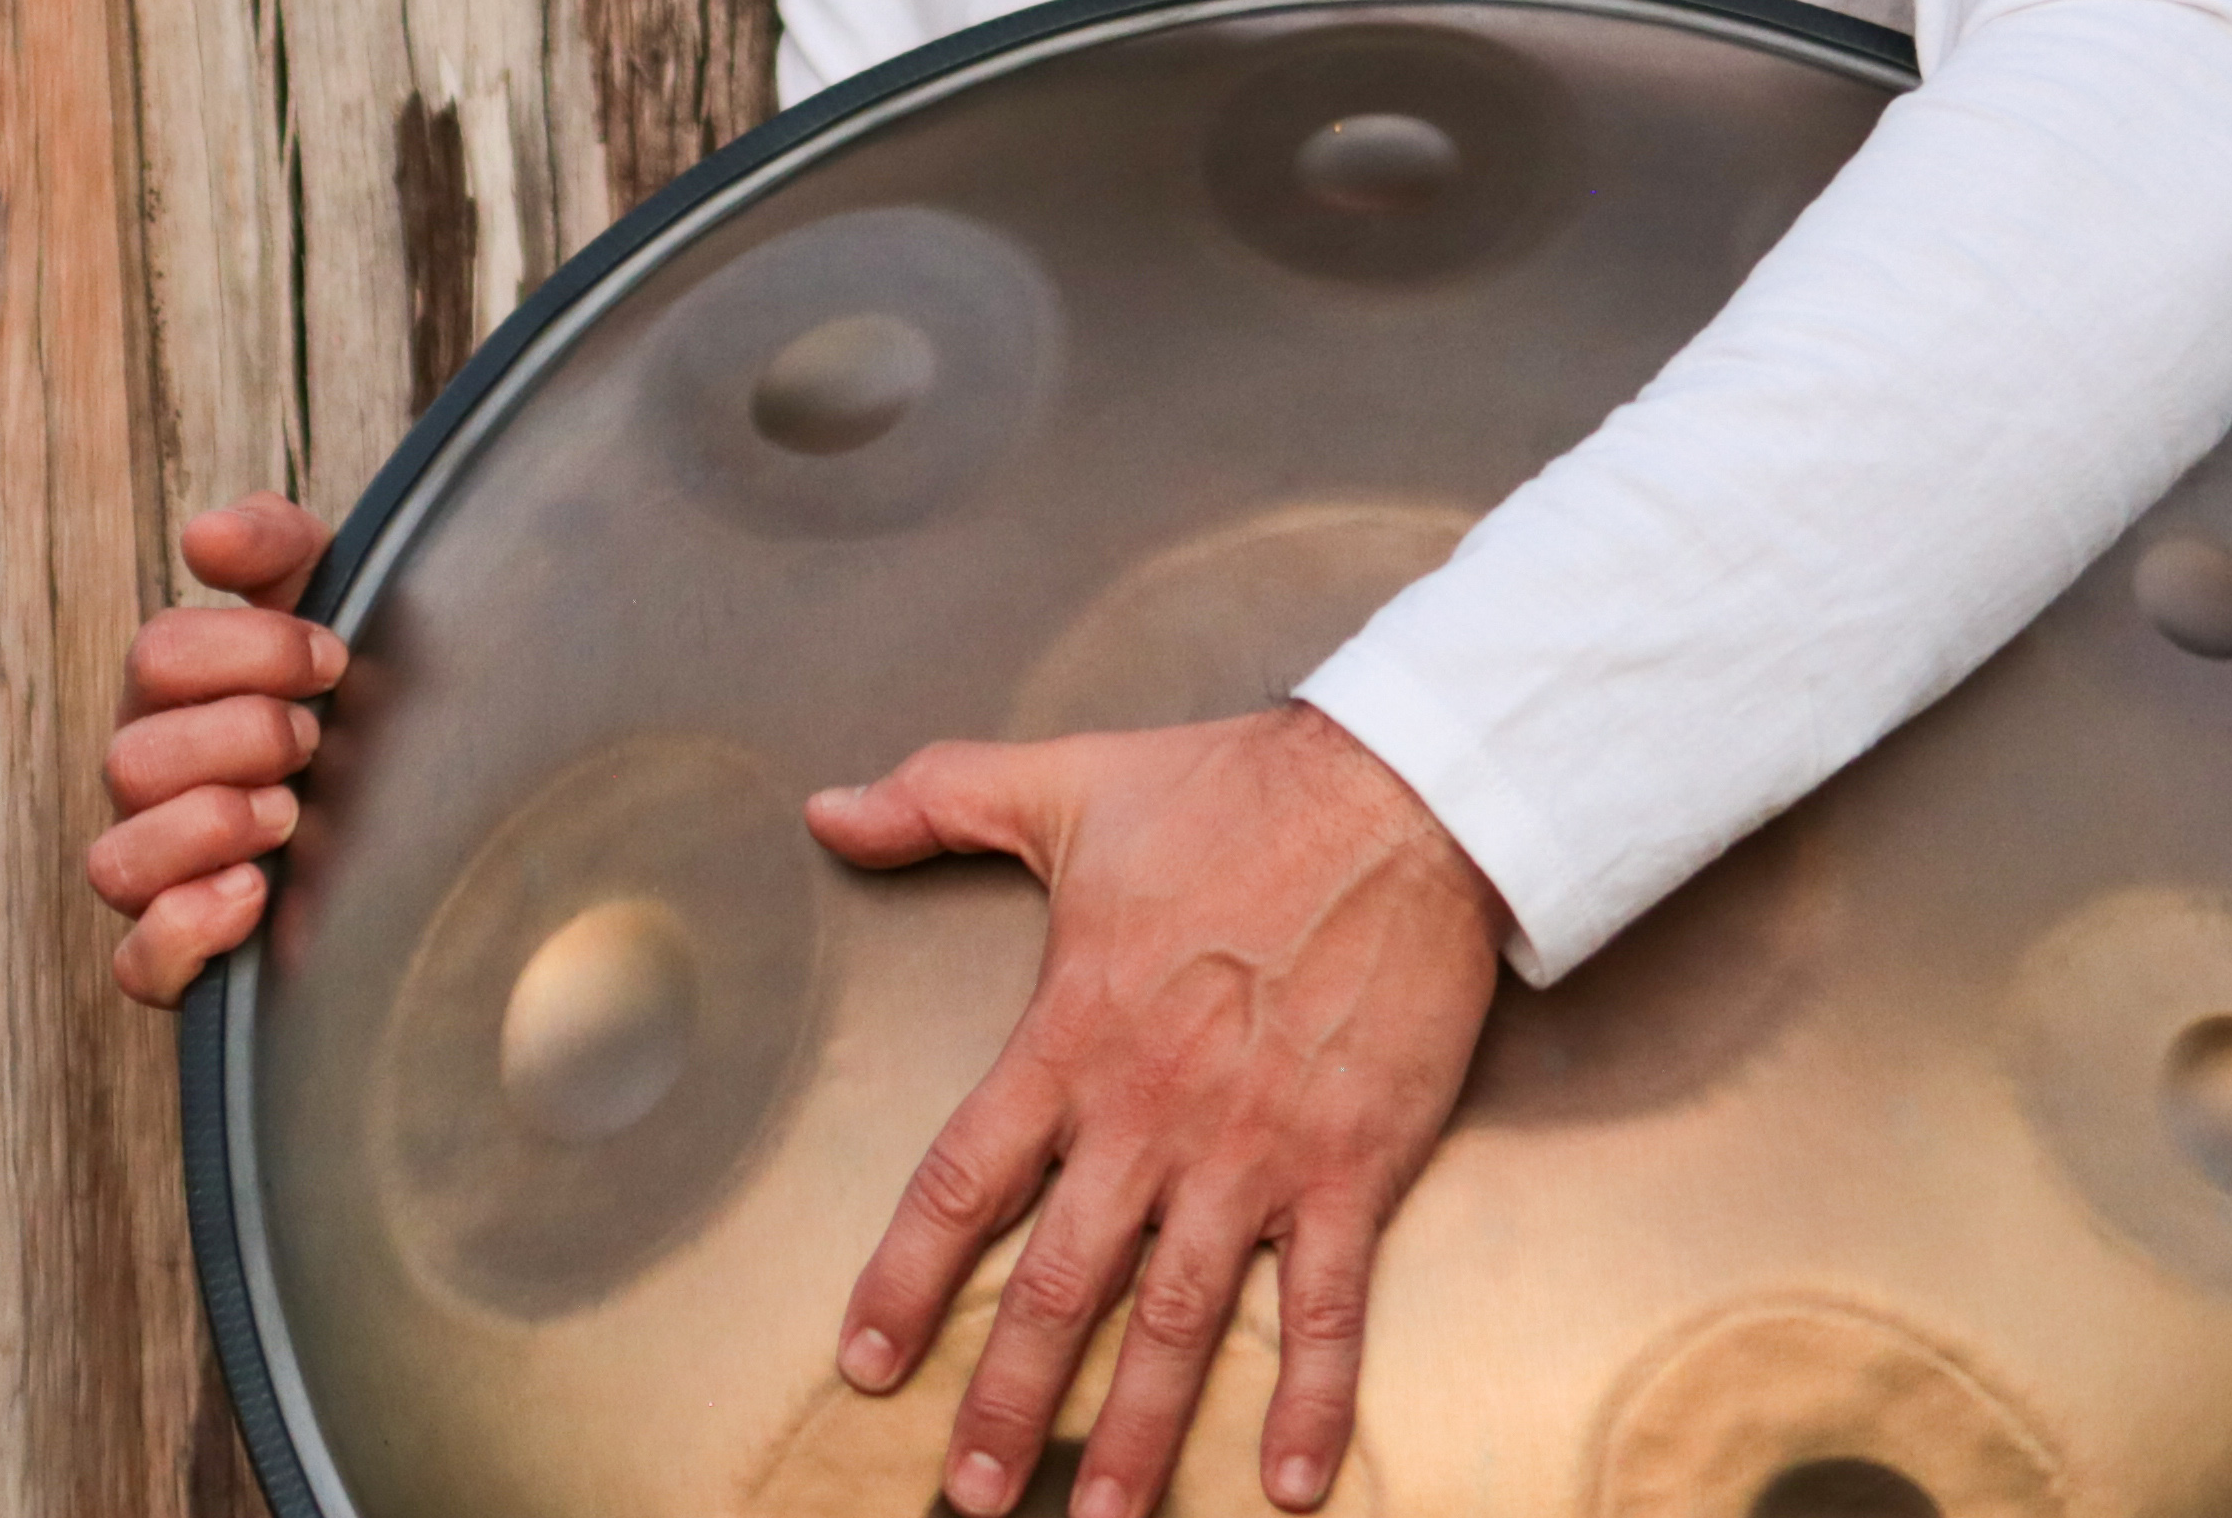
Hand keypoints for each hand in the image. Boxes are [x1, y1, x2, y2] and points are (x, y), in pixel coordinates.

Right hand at [86, 496, 345, 1004]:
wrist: (411, 816)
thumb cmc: (350, 701)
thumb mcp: (325, 601)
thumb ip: (272, 545)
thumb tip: (203, 537)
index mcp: (173, 699)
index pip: (159, 657)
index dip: (251, 651)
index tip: (335, 659)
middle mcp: (151, 787)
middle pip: (133, 758)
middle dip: (241, 738)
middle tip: (314, 740)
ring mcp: (159, 876)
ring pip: (115, 863)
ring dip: (206, 828)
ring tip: (287, 816)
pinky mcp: (183, 960)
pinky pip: (135, 965)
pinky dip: (183, 932)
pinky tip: (251, 896)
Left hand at [804, 703, 1503, 1517]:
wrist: (1404, 797)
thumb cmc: (1236, 793)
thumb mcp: (1066, 784)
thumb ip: (939, 801)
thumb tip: (827, 809)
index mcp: (1072, 1038)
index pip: (964, 1184)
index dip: (905, 1280)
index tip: (866, 1363)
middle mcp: (1152, 1117)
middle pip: (1060, 1288)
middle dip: (1009, 1401)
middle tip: (971, 1493)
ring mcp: (1255, 1154)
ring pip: (1180, 1324)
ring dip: (1139, 1435)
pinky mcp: (1352, 1167)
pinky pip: (1327, 1308)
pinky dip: (1309, 1399)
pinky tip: (1290, 1483)